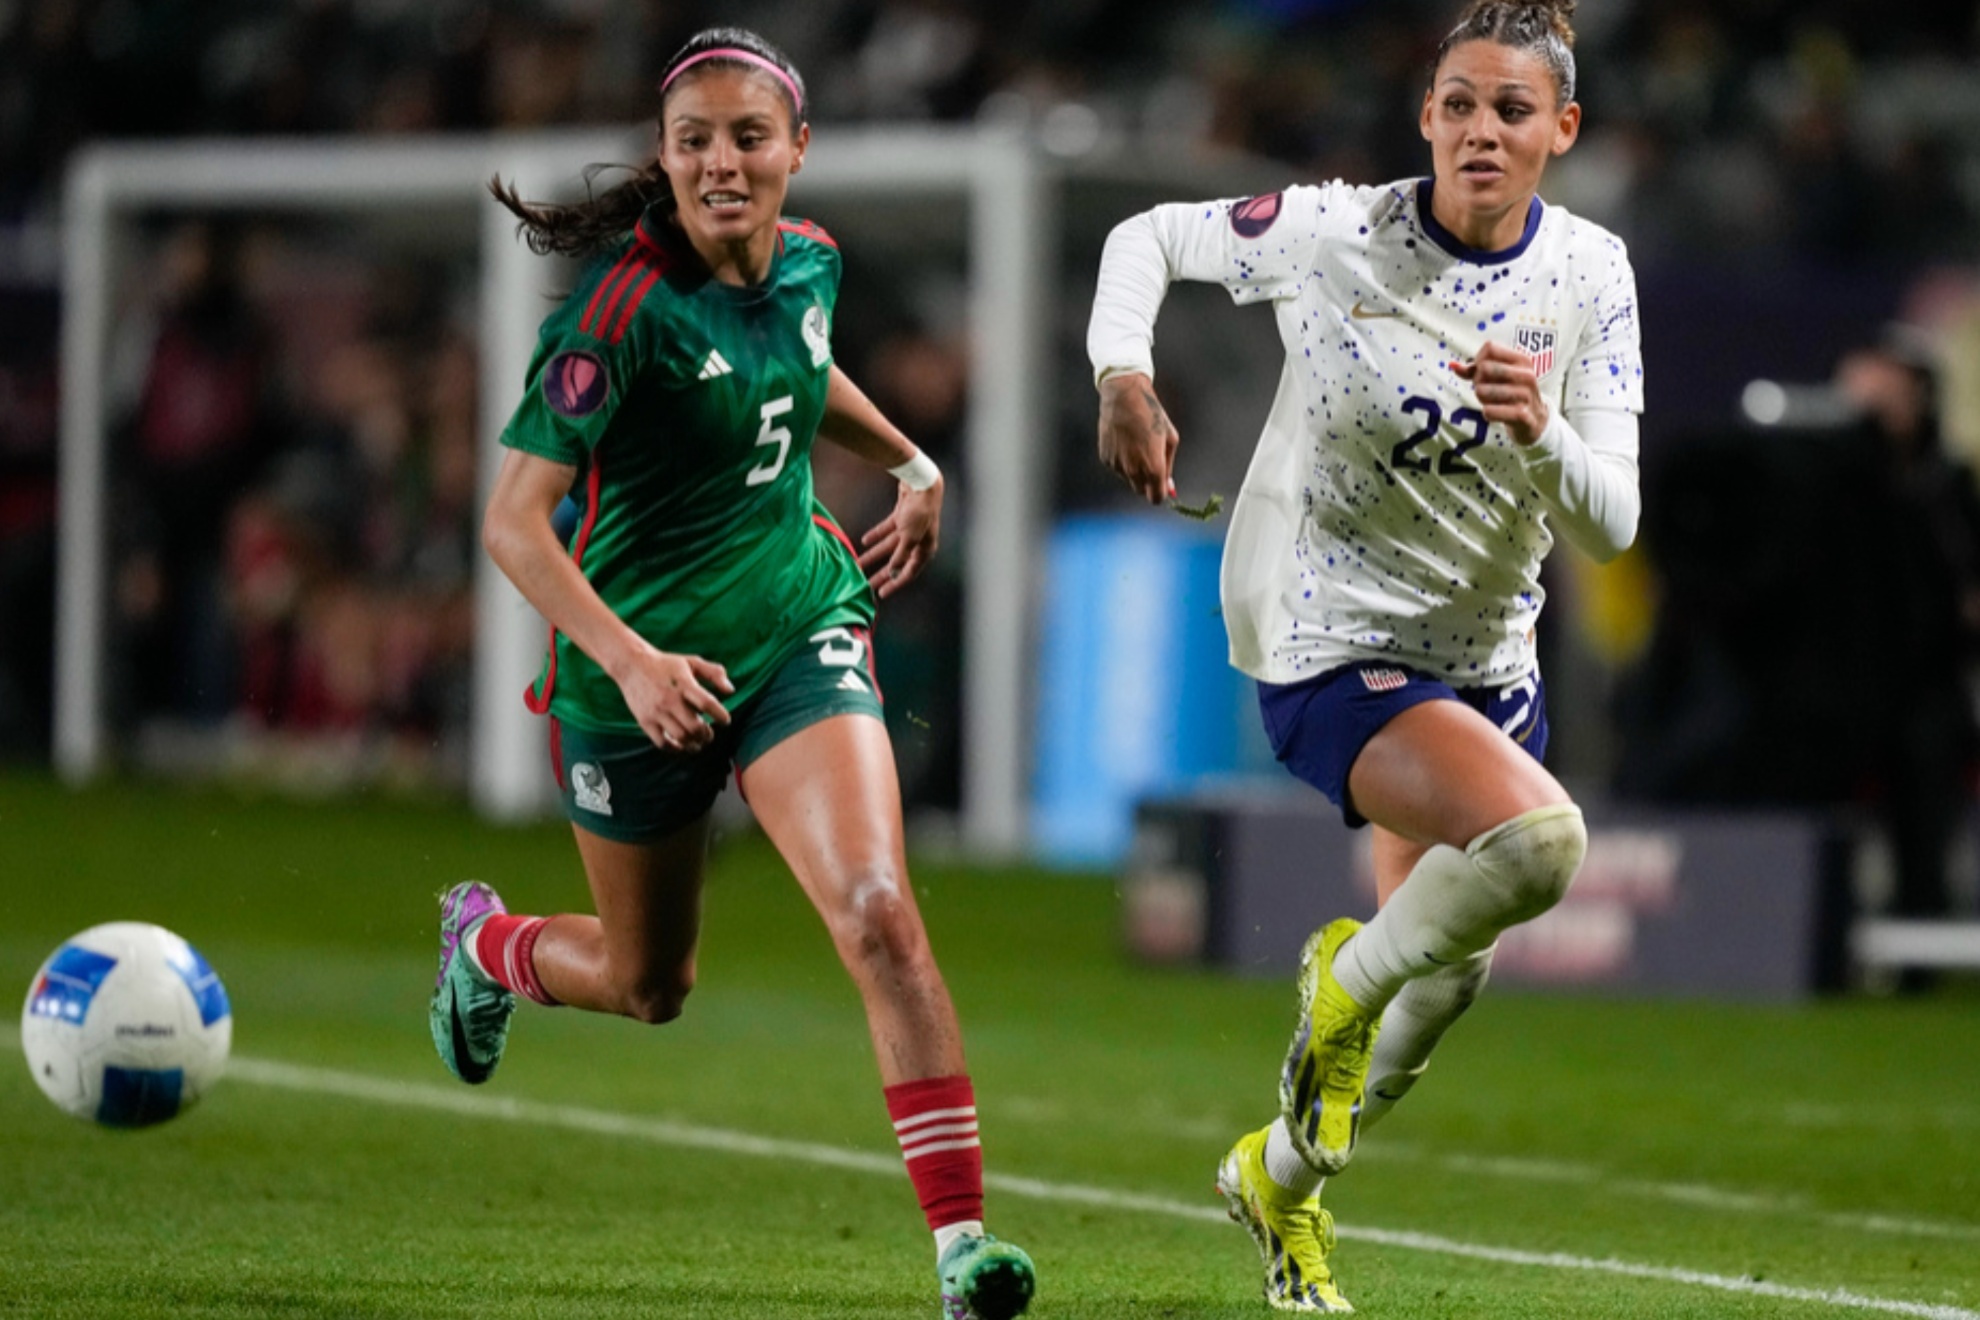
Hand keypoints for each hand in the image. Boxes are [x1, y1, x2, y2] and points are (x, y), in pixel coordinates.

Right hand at [612, 645, 733, 753]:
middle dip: (707, 735)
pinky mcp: (645, 721)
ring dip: (694, 744)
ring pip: (680, 737)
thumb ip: (714, 673)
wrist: (632, 664)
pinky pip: (662, 743)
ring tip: (699, 743)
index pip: (707, 703)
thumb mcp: (691, 662)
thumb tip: (731, 691)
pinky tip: (682, 746)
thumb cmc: (666, 664)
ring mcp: (656, 712)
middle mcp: (670, 699)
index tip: (725, 721)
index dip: (720, 715)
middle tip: (709, 734)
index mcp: (684, 684)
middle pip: (694, 726)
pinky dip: (675, 749)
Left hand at [858, 473, 941, 599]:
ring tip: (859, 563)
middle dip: (881, 573)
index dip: (895, 584)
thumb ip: (900, 556)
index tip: (880, 593)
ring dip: (874, 555)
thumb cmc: (920, 511)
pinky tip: (864, 541)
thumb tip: (893, 574)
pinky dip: (876, 535)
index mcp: (925, 550)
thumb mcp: (909, 537)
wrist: (921, 483)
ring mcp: (909, 529)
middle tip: (866, 584)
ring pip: (888, 547)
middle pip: (896, 562)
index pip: (909, 572)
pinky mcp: (902, 517)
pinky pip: (886, 530)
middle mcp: (918, 541)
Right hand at [1097, 373, 1179, 504]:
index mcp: (1153, 467)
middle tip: (1151, 463)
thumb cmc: (1151, 415)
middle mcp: (1134, 471)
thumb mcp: (1170, 438)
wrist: (1124, 397)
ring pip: (1129, 480)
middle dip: (1148, 483)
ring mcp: (1117, 466)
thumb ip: (1169, 466)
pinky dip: (1123, 462)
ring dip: (1135, 471)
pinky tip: (1125, 442)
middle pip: (1141, 491)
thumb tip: (1169, 486)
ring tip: (1137, 445)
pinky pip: (1117, 468)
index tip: (1162, 485)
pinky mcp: (1106, 459)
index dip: (1160, 493)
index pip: (1156, 498)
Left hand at [1452, 340, 1548, 445]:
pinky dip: (1487, 413)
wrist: (1534, 421)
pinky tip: (1493, 412)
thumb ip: (1474, 370)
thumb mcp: (1498, 377)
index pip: (1490, 348)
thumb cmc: (1511, 394)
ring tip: (1490, 401)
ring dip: (1481, 398)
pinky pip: (1490, 411)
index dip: (1478, 360)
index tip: (1482, 372)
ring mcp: (1526, 395)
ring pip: (1483, 391)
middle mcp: (1526, 375)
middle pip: (1484, 368)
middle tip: (1484, 389)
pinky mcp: (1522, 415)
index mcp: (1522, 360)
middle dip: (1477, 381)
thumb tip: (1452, 365)